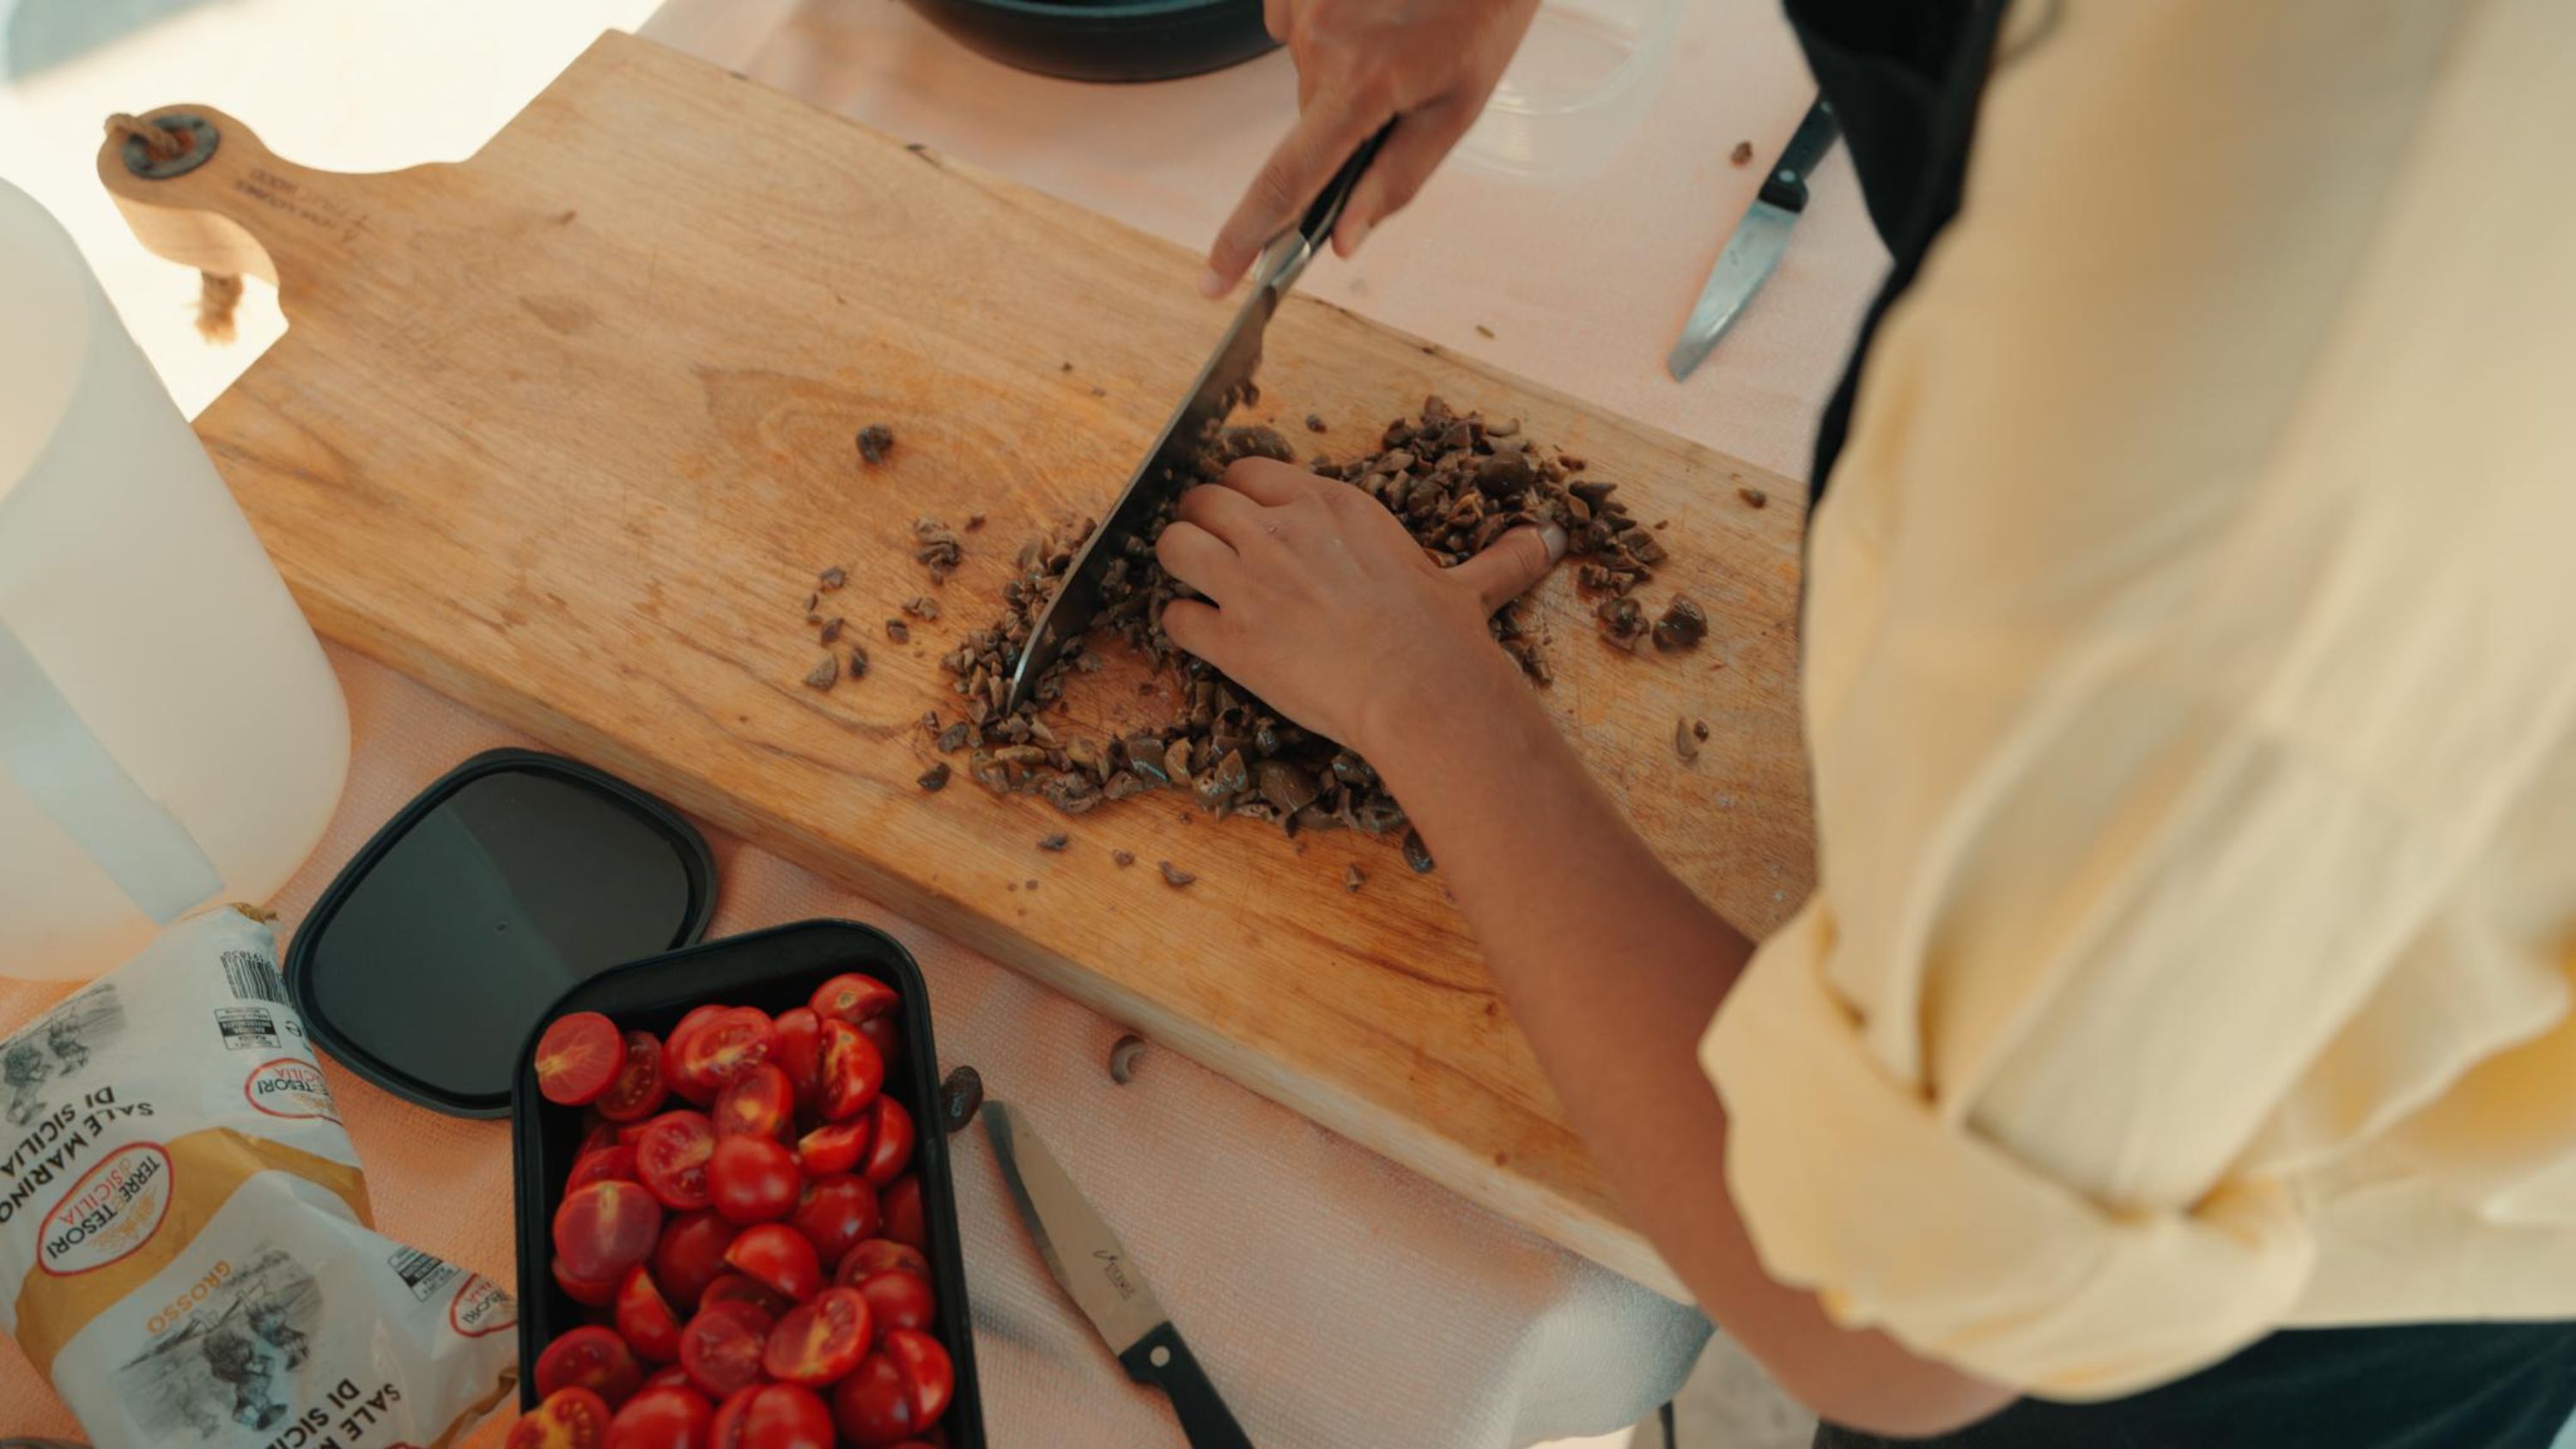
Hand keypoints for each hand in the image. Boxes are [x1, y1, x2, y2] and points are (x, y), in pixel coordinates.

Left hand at [1154, 457, 1563, 756]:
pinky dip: (1181, 627)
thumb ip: (1500, 559)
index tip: (1249, 522)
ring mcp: (1248, 581)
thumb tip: (1550, 541)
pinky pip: (1174, 616)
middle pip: (1201, 499)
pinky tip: (1203, 638)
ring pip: (1171, 544)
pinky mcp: (1229, 637)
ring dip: (1177, 565)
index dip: (1239, 497)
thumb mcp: (1468, 587)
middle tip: (1212, 554)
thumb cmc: (1444, 638)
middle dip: (1199, 524)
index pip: (1250, 472)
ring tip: (1197, 587)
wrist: (1420, 690)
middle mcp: (1280, 530)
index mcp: (1329, 505)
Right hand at [1201, 0, 1542, 296]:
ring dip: (1345, 72)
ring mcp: (1301, 3)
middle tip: (1406, 86)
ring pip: (1308, 74)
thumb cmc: (1482, 16)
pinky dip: (1331, 29)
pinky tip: (1372, 7)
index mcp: (1362, 85)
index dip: (1244, 239)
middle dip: (1346, 125)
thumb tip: (1341, 242)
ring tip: (1400, 31)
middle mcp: (1319, 40)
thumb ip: (1394, 180)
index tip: (1214, 283)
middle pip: (1309, 124)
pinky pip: (1299, 27)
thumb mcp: (1456, 109)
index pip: (1287, 181)